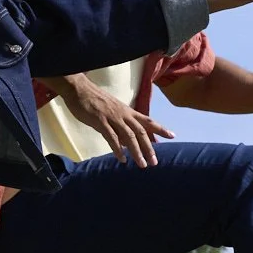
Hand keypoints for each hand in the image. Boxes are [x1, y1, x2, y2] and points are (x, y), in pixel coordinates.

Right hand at [47, 72, 173, 167]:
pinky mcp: (100, 121)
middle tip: (155, 162)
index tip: (172, 136)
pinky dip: (117, 149)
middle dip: (149, 148)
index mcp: (127, 111)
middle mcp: (123, 114)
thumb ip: (120, 125)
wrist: (79, 88)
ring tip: (142, 164)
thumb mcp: (112, 110)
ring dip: (136, 152)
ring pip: (129, 136)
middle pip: (141, 132)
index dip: (160, 128)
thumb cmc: (94, 100)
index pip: (148, 120)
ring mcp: (112, 118)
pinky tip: (121, 158)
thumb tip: (125, 141)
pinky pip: (111, 137)